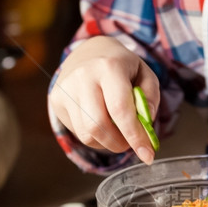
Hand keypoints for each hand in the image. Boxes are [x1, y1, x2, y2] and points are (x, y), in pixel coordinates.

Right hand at [49, 36, 160, 163]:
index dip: (134, 135)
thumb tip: (145, 127)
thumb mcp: (145, 75)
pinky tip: (102, 124)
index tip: (147, 155)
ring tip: (117, 131)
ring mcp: (66, 89)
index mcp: (109, 67)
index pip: (120, 109)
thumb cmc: (122, 67)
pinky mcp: (57, 100)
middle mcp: (83, 76)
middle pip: (98, 126)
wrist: (90, 51)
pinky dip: (95, 138)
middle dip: (119, 143)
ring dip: (107, 143)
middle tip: (131, 143)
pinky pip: (78, 132)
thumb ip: (150, 100)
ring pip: (87, 134)